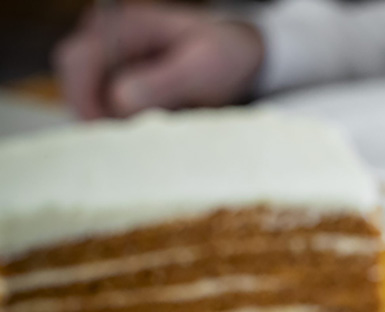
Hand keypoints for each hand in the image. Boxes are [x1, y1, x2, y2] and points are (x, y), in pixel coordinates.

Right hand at [53, 3, 263, 119]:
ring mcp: (112, 63)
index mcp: (124, 26)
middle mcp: (109, 40)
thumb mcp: (202, 69)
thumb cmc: (225, 57)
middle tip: (130, 145)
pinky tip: (152, 134)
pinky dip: (125, 128)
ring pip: (91, 103)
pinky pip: (108, 112)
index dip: (84, 99)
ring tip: (152, 136)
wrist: (243, 59)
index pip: (76, 60)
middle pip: (75, 84)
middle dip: (98, 117)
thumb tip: (119, 102)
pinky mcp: (120, 85)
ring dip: (114, 125)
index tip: (107, 132)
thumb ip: (162, 84)